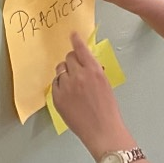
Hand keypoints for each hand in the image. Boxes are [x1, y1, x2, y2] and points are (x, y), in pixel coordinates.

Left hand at [52, 32, 130, 156]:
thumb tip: (87, 65)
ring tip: (72, 82)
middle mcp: (78, 75)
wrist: (101, 128)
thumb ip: (94, 71)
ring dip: (65, 72)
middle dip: (72, 60)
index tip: (73, 34)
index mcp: (93, 70)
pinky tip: (68, 92)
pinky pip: (55, 84)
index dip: (76, 40)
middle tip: (76, 67)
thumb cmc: (108, 107)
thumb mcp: (105, 83)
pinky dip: (60, 85)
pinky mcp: (57, 98)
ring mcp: (66, 87)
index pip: (81, 49)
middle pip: (68, 58)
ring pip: (60, 71)